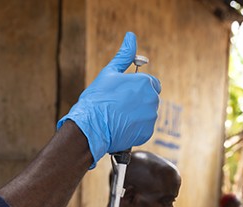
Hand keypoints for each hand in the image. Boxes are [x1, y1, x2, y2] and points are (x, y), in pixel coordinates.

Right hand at [56, 32, 160, 167]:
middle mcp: (152, 99)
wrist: (89, 128)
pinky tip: (120, 127)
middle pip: (150, 99)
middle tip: (118, 107)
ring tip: (118, 117)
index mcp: (145, 82)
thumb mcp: (109, 73)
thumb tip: (131, 36)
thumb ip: (124, 55)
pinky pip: (143, 128)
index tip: (124, 94)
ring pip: (147, 114)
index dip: (138, 88)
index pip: (152, 83)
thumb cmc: (96, 99)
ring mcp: (150, 118)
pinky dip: (134, 128)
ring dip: (136, 116)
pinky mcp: (147, 133)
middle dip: (138, 102)